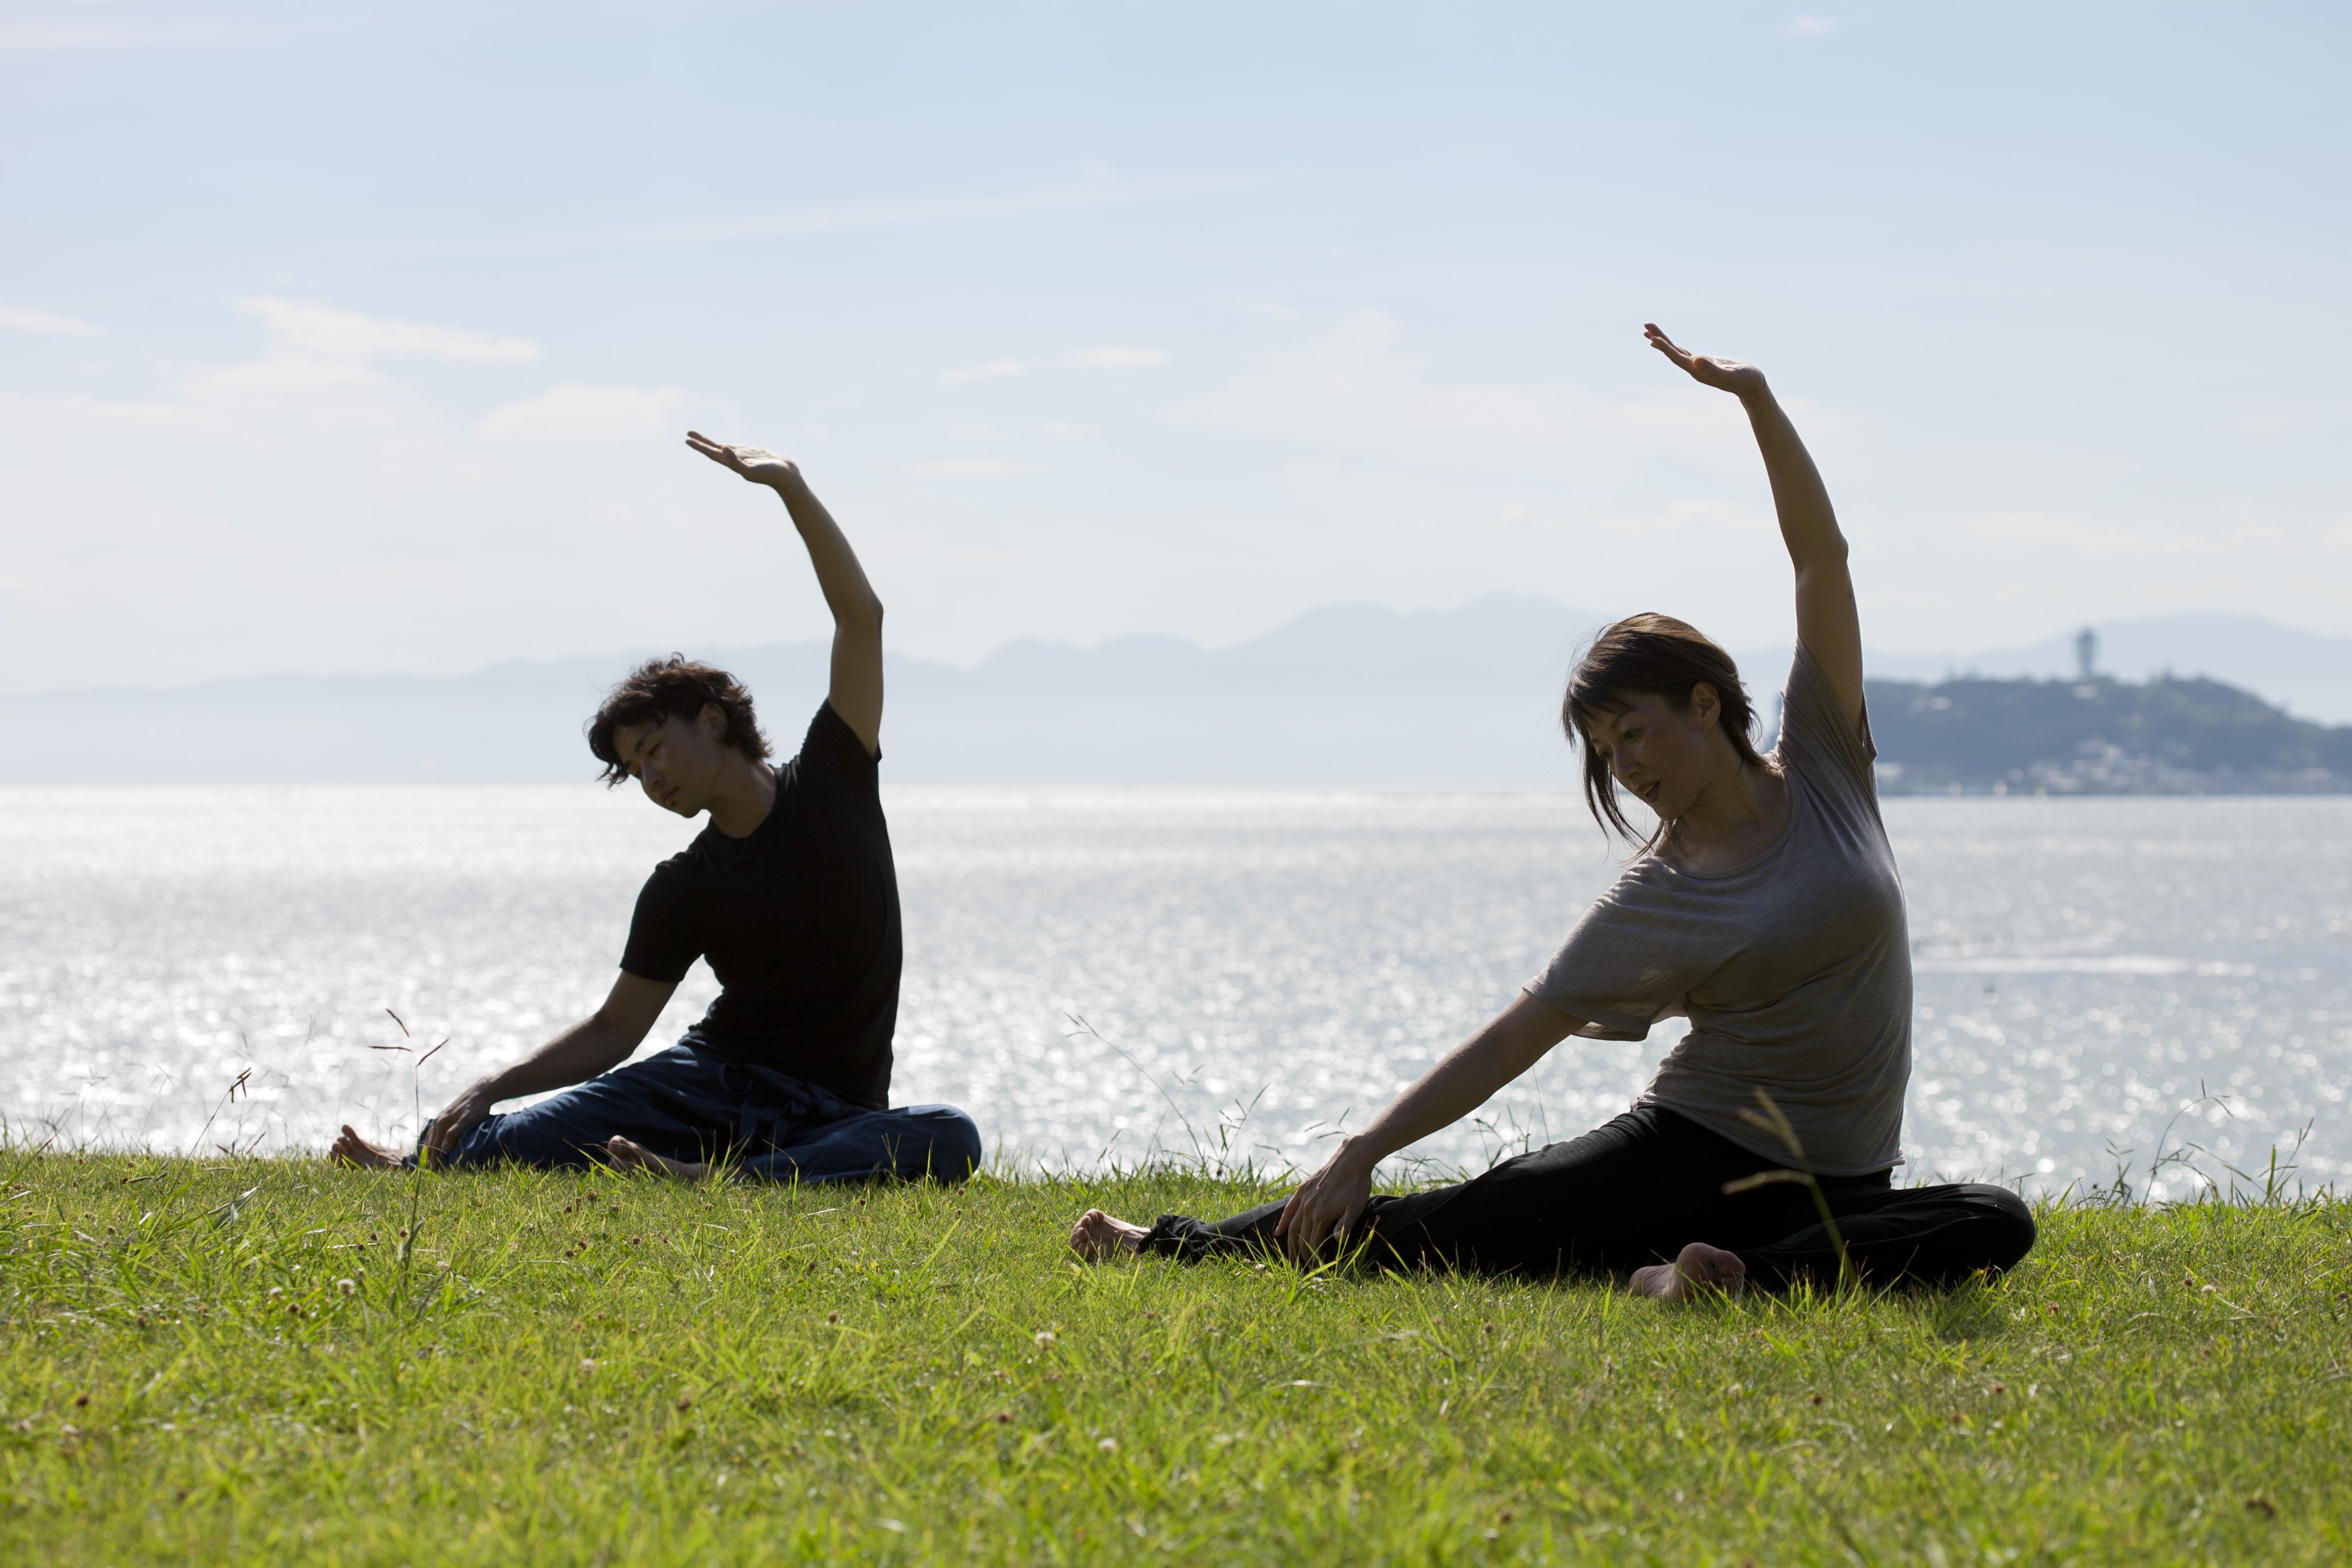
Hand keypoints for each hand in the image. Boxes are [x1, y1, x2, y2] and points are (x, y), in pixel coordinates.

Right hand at [420, 1079, 498, 1165]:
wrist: (481, 1091)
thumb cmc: (477, 1107)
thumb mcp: (468, 1120)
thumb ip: (454, 1133)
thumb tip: (443, 1148)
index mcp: (442, 1123)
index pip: (435, 1146)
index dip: (434, 1159)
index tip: (435, 1172)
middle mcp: (438, 1120)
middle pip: (431, 1143)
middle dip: (430, 1157)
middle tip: (432, 1171)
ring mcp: (441, 1117)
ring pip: (431, 1137)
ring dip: (430, 1150)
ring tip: (430, 1161)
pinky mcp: (446, 1116)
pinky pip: (435, 1131)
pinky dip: (433, 1140)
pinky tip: (435, 1144)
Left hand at [685, 430, 801, 488]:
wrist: (788, 477)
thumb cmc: (771, 475)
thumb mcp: (751, 469)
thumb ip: (735, 461)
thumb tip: (722, 448)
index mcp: (733, 464)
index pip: (712, 454)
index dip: (700, 447)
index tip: (687, 440)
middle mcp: (735, 460)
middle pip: (714, 450)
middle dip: (701, 442)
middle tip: (688, 434)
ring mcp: (744, 457)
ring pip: (723, 448)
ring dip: (711, 443)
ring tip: (700, 437)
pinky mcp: (753, 454)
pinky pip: (736, 448)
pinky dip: (727, 445)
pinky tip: (723, 445)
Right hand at [1273, 1141, 1375, 1264]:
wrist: (1352, 1159)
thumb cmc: (1358, 1184)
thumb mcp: (1356, 1206)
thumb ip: (1345, 1224)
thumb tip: (1335, 1241)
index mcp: (1321, 1215)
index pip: (1313, 1243)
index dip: (1313, 1257)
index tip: (1316, 1269)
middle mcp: (1308, 1208)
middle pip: (1300, 1237)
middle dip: (1300, 1255)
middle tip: (1300, 1269)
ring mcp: (1304, 1198)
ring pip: (1292, 1225)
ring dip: (1289, 1243)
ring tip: (1289, 1258)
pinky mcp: (1303, 1189)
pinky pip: (1289, 1208)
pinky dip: (1283, 1221)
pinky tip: (1279, 1232)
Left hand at [1644, 324, 1768, 397]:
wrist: (1752, 387)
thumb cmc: (1746, 381)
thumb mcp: (1732, 375)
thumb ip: (1714, 370)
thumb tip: (1697, 360)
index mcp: (1699, 372)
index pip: (1678, 358)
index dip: (1665, 349)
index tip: (1653, 338)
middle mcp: (1694, 369)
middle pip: (1672, 353)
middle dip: (1659, 339)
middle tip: (1646, 326)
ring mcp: (1697, 366)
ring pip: (1676, 351)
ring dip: (1662, 341)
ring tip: (1647, 331)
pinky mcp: (1703, 363)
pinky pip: (1683, 353)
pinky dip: (1672, 347)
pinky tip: (1666, 344)